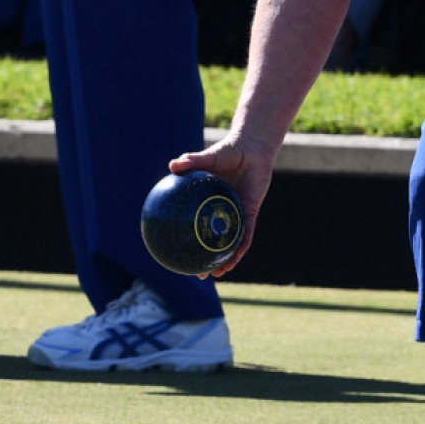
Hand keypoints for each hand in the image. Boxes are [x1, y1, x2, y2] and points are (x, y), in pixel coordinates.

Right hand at [168, 136, 276, 278]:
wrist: (252, 148)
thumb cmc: (227, 152)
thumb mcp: (207, 158)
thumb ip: (191, 161)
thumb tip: (172, 165)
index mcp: (208, 204)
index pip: (196, 227)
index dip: (188, 243)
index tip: (178, 257)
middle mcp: (222, 212)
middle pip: (213, 241)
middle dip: (207, 260)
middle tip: (199, 275)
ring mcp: (237, 213)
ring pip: (232, 242)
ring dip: (227, 259)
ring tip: (219, 272)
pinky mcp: (251, 210)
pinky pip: (247, 231)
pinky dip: (243, 243)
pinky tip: (238, 254)